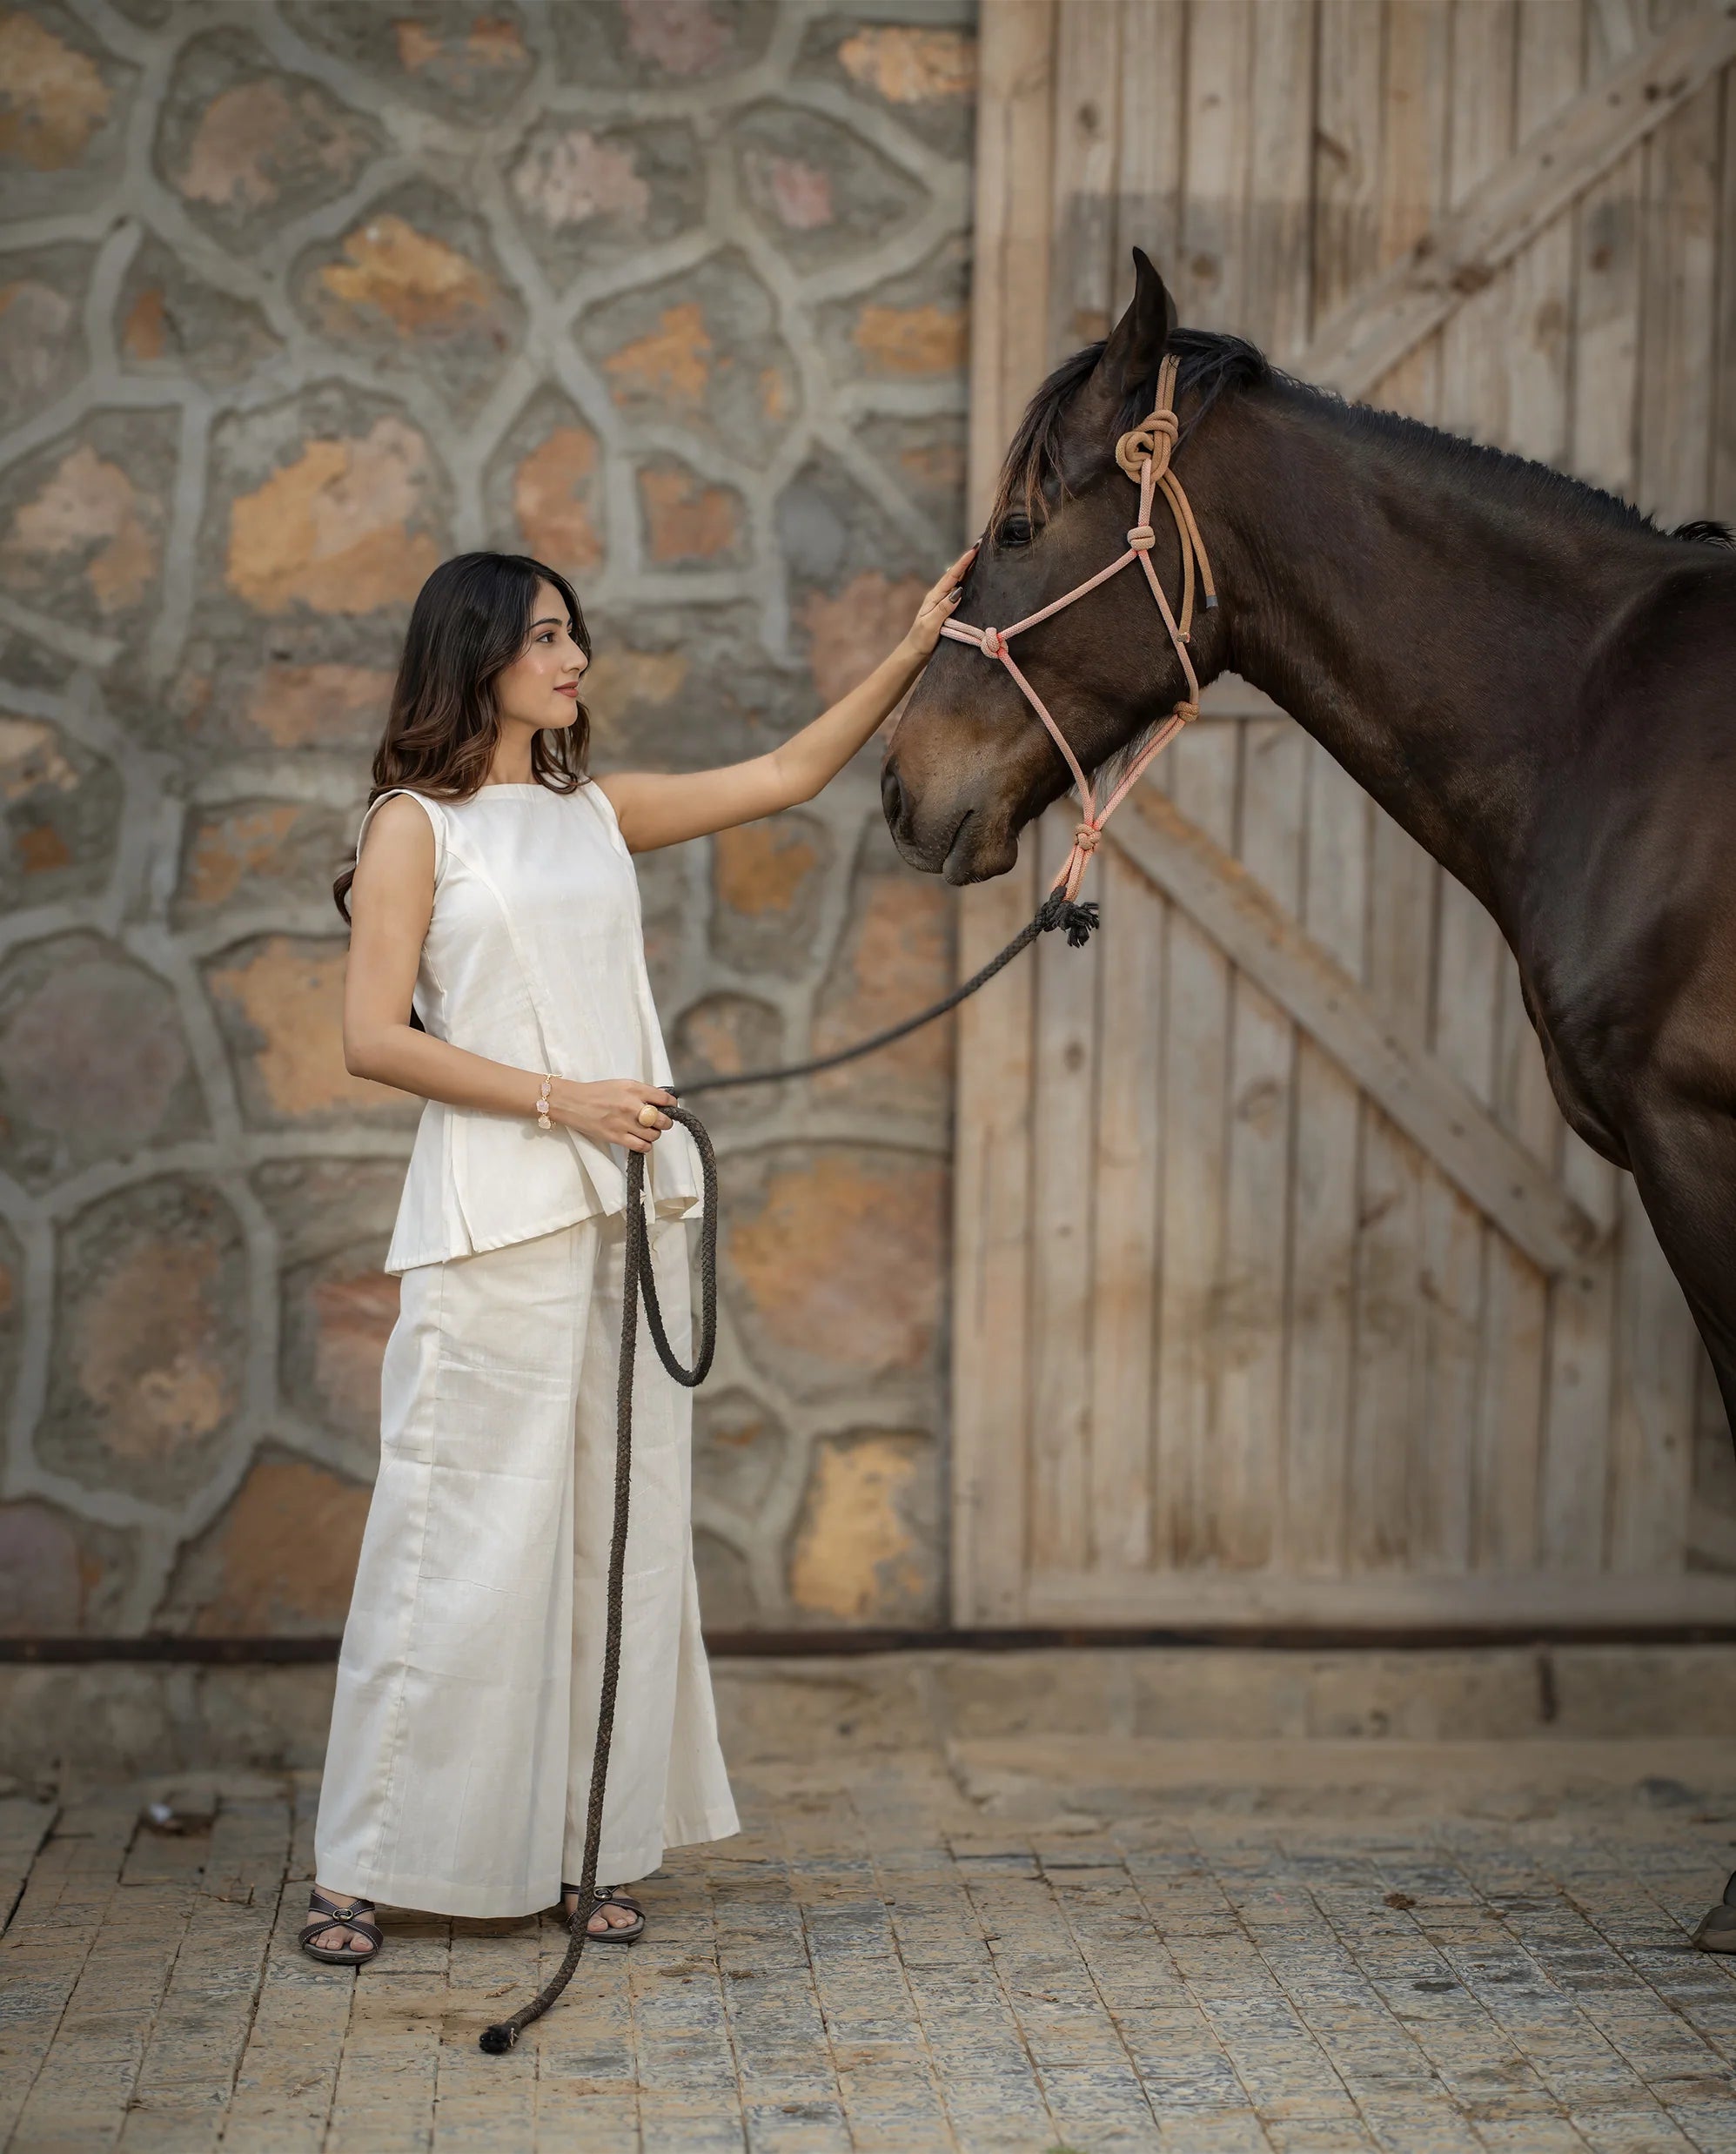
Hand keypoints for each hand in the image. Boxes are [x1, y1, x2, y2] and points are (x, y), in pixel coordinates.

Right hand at [546, 1078, 673, 1152]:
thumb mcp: (622, 1085)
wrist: (572, 1102)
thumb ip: (641, 1092)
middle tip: (659, 1122)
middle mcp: (632, 1105)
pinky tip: (641, 1141)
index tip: (670, 1108)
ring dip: (654, 1135)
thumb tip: (660, 1102)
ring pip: (654, 1135)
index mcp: (634, 1089)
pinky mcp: (616, 1137)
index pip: (665, 1099)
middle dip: (665, 1122)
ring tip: (647, 1131)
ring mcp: (624, 1122)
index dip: (671, 1105)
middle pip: (663, 1120)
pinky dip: (645, 1146)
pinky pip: (642, 1146)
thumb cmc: (596, 1093)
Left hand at [900, 545, 976, 661]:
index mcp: (935, 596)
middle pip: (956, 574)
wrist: (915, 651)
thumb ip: (943, 608)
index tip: (974, 550)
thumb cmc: (922, 639)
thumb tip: (958, 591)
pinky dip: (969, 582)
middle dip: (968, 560)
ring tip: (982, 556)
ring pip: (959, 581)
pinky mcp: (949, 609)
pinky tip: (976, 578)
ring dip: (970, 569)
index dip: (963, 563)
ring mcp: (944, 601)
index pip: (951, 576)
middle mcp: (940, 595)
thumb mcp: (931, 624)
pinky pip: (961, 592)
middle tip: (981, 545)